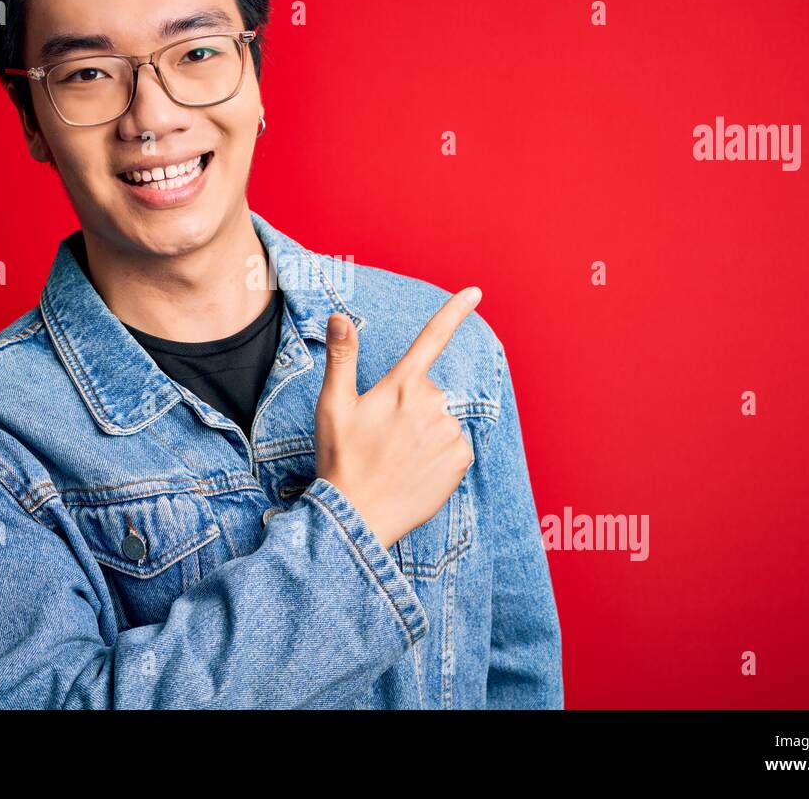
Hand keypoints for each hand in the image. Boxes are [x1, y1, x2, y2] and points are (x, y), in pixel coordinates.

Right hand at [314, 287, 481, 548]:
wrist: (357, 517)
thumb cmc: (341, 459)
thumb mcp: (332, 405)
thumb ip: (342, 357)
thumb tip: (340, 316)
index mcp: (401, 385)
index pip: (431, 339)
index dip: (454, 312)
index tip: (476, 292)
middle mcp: (431, 404)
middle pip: (427, 393)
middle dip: (409, 408)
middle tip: (380, 437)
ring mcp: (449, 432)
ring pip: (441, 420)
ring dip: (424, 434)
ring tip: (395, 459)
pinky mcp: (461, 460)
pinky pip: (455, 447)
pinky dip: (439, 456)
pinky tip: (415, 471)